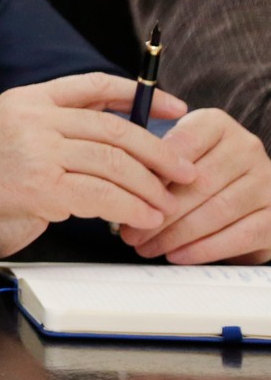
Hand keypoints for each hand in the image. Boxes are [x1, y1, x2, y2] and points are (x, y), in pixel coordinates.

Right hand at [0, 72, 193, 261]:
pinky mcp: (41, 188)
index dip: (141, 95)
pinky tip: (140, 218)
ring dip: (148, 188)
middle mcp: (33, 119)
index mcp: (27, 100)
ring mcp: (36, 152)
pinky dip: (130, 209)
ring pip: (114, 164)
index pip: (94, 86)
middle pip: (115, 130)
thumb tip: (112, 138)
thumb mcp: (9, 134)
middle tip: (183, 171)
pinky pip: (102, 196)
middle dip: (159, 152)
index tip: (175, 109)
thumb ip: (53, 128)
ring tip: (163, 204)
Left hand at [117, 108, 270, 263]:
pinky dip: (204, 248)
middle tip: (130, 232)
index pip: (184, 142)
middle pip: (199, 182)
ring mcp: (266, 182)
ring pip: (217, 211)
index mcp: (217, 124)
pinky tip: (177, 255)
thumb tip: (122, 181)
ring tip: (147, 246)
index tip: (128, 191)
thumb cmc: (195, 170)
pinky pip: (239, 236)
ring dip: (177, 234)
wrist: (240, 193)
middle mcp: (247, 148)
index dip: (154, 170)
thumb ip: (153, 158)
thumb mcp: (174, 152)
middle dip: (160, 211)